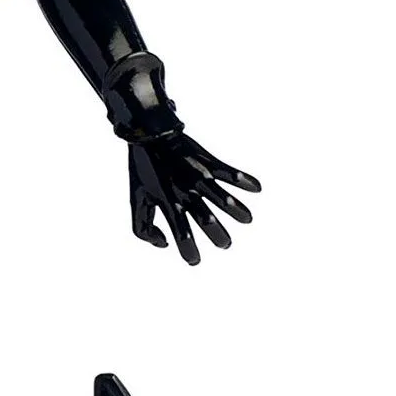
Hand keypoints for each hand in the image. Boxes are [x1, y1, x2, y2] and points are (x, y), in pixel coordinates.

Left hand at [128, 134, 260, 265]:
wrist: (149, 134)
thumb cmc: (144, 170)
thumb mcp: (137, 199)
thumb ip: (143, 228)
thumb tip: (165, 244)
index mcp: (168, 203)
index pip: (181, 233)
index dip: (189, 251)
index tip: (194, 261)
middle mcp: (185, 192)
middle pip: (207, 220)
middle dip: (218, 236)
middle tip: (225, 244)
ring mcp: (198, 176)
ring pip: (222, 198)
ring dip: (237, 211)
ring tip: (247, 220)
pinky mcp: (208, 161)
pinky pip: (229, 172)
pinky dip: (245, 180)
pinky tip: (258, 189)